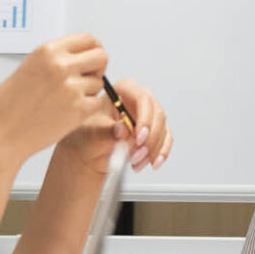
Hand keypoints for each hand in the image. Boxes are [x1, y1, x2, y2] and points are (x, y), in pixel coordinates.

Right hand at [0, 34, 109, 163]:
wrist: (0, 135)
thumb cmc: (7, 107)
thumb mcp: (28, 68)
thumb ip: (54, 60)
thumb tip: (77, 58)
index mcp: (48, 51)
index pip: (88, 39)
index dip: (92, 51)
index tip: (89, 62)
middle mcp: (61, 65)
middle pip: (101, 57)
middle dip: (97, 69)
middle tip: (85, 81)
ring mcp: (71, 87)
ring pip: (99, 83)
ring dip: (89, 91)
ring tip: (66, 101)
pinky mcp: (78, 110)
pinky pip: (97, 103)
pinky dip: (87, 109)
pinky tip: (68, 113)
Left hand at [55, 77, 173, 172]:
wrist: (91, 152)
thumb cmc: (89, 136)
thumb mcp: (93, 133)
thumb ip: (108, 131)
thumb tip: (123, 130)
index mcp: (123, 90)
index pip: (142, 98)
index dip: (144, 118)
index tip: (139, 138)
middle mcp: (139, 100)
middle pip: (156, 114)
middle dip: (149, 138)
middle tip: (138, 154)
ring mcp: (149, 115)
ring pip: (162, 128)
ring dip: (153, 149)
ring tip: (137, 163)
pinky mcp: (155, 130)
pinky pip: (165, 139)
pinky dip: (161, 152)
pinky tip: (153, 163)